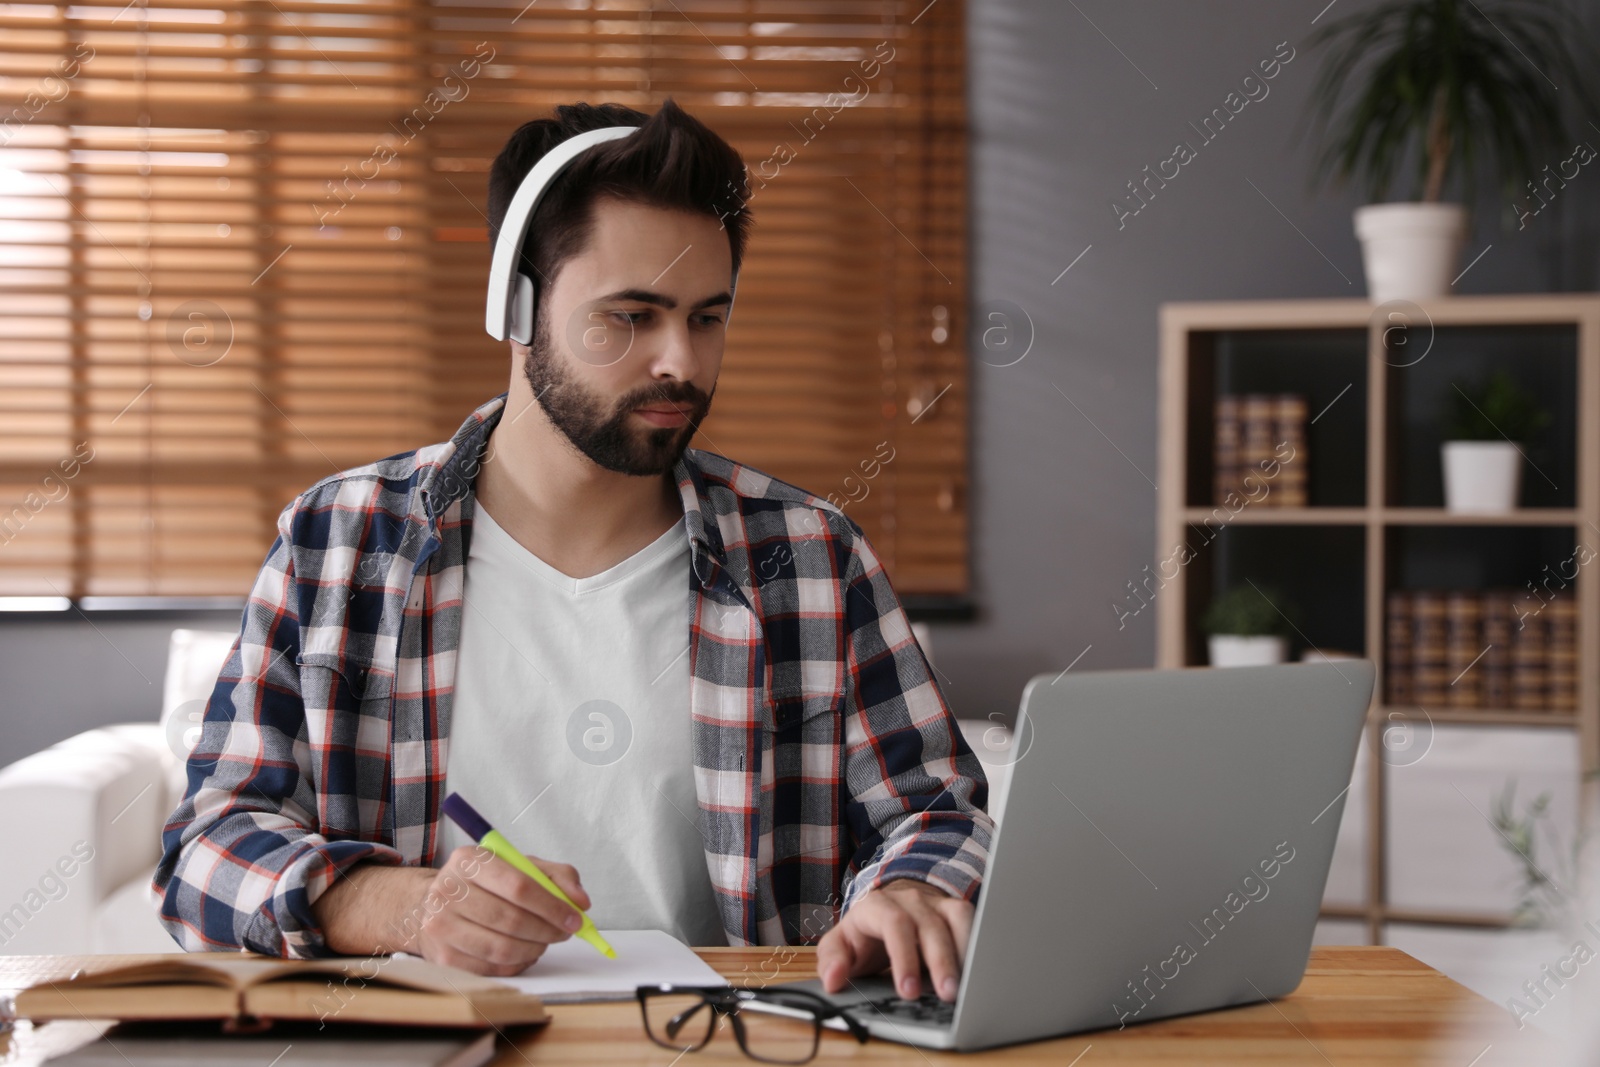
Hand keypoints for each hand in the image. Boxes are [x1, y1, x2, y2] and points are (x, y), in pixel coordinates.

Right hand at [313, 847, 590, 976]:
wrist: (432, 905)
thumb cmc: (486, 884)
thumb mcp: (520, 866)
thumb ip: (557, 876)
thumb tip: (581, 902)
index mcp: (469, 860)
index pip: (519, 885)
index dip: (552, 905)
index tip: (575, 918)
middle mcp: (448, 890)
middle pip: (511, 919)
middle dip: (547, 930)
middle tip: (564, 932)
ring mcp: (440, 925)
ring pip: (502, 947)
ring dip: (534, 948)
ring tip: (544, 941)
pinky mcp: (442, 956)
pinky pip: (491, 967)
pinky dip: (517, 963)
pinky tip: (524, 952)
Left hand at [816, 880, 973, 1002]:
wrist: (882, 914)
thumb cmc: (862, 937)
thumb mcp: (839, 946)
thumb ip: (832, 961)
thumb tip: (834, 979)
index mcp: (876, 906)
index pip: (893, 923)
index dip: (903, 957)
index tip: (908, 991)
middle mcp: (908, 899)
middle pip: (929, 924)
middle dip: (940, 962)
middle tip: (946, 995)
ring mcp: (933, 902)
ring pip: (956, 918)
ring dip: (964, 952)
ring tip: (968, 987)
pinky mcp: (953, 911)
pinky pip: (970, 920)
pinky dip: (977, 944)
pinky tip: (978, 972)